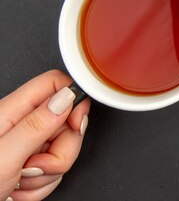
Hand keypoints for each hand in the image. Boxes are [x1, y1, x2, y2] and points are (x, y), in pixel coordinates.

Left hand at [0, 70, 90, 200]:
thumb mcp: (2, 157)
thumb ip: (36, 125)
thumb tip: (66, 96)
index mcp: (11, 112)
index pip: (56, 85)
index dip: (74, 100)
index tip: (75, 124)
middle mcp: (20, 126)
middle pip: (66, 123)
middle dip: (60, 151)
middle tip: (34, 165)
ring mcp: (25, 147)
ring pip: (62, 151)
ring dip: (47, 175)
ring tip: (19, 181)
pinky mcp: (29, 167)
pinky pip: (54, 172)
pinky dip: (40, 187)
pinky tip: (18, 189)